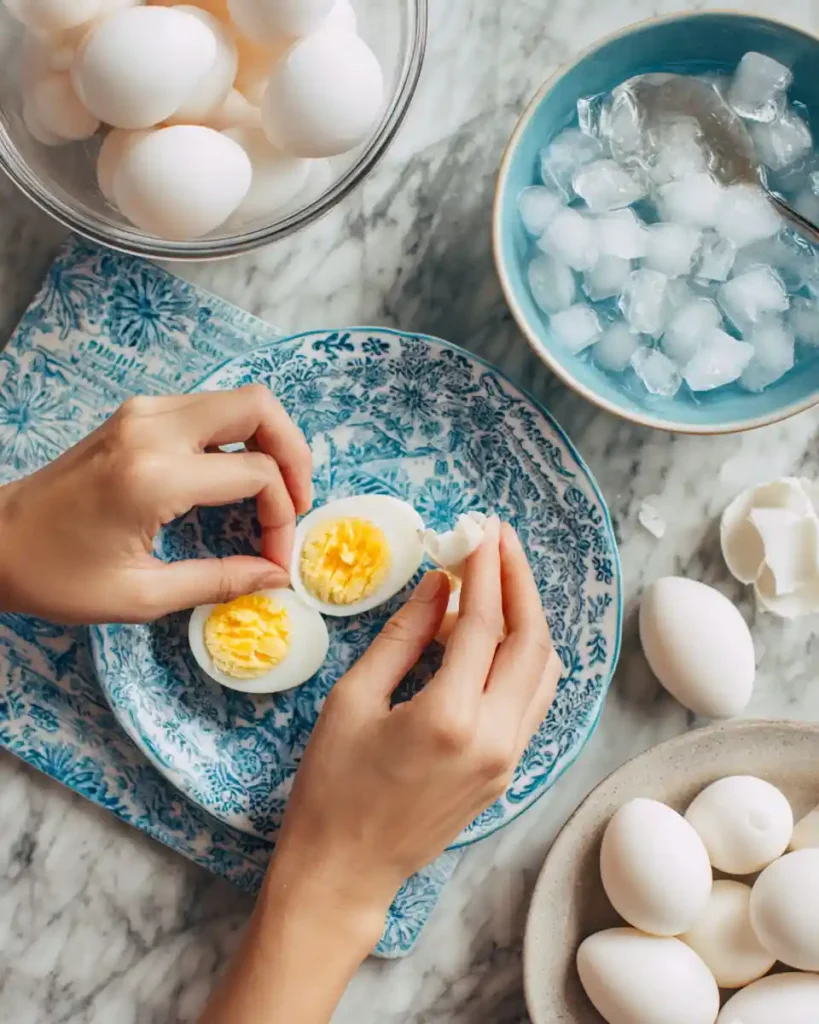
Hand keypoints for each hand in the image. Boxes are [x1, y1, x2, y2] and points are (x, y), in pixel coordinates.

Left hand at [0, 387, 311, 623]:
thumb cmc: (58, 576)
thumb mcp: (142, 594)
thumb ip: (219, 581)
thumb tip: (277, 577)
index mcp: (154, 474)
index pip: (256, 474)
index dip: (283, 518)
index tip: (275, 560)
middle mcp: (152, 427)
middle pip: (259, 406)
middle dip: (294, 453)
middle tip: (299, 502)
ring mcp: (143, 412)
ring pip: (238, 400)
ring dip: (268, 442)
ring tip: (274, 494)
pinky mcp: (137, 414)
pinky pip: (210, 409)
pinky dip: (238, 438)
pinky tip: (237, 480)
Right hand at [270, 517, 560, 921]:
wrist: (345, 872)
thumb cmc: (332, 787)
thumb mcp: (354, 700)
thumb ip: (403, 636)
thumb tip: (438, 585)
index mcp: (451, 718)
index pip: (485, 624)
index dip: (485, 570)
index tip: (481, 530)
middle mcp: (495, 737)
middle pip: (531, 641)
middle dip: (519, 582)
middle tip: (498, 542)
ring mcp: (508, 759)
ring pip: (543, 671)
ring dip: (526, 619)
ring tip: (495, 582)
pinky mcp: (506, 772)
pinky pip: (532, 700)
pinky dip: (521, 658)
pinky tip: (492, 636)